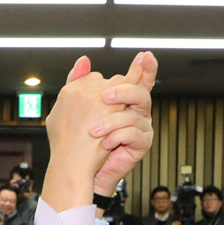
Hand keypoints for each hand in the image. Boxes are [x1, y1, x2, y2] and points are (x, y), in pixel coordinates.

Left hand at [84, 53, 161, 199]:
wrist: (82, 169)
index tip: (145, 55)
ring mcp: (141, 127)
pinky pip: (133, 134)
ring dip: (110, 121)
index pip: (139, 79)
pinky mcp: (141, 144)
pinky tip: (103, 143)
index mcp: (125, 99)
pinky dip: (115, 137)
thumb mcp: (77, 106)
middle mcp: (136, 110)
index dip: (146, 67)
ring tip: (93, 131)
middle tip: (105, 97)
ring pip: (134, 115)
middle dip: (123, 92)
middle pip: (140, 93)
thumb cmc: (82, 139)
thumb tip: (84, 59)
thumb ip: (81, 82)